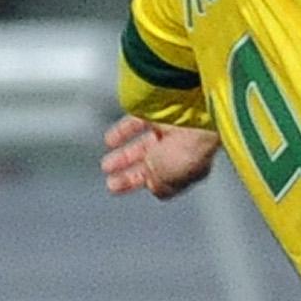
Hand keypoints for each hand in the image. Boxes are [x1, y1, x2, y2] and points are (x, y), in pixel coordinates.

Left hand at [102, 115, 219, 198]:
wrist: (194, 114)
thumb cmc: (189, 148)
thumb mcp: (169, 178)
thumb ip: (158, 185)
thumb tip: (154, 188)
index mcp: (190, 166)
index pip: (165, 179)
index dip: (146, 185)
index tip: (126, 191)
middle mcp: (182, 147)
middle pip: (152, 163)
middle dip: (131, 174)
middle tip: (112, 182)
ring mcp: (169, 127)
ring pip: (142, 143)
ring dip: (124, 156)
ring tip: (106, 165)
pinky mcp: (157, 109)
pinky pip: (135, 121)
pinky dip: (122, 132)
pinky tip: (110, 141)